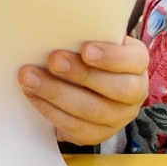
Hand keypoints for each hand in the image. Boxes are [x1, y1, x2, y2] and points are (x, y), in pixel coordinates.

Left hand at [18, 36, 148, 144]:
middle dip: (81, 75)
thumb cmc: (88, 55)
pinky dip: (51, 110)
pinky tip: (33, 95)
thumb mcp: (94, 40)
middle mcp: (135, 93)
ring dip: (57, 93)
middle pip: (116, 89)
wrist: (85, 86)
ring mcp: (118, 118)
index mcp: (137, 63)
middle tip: (53, 61)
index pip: (134, 60)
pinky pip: (76, 127)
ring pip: (92, 111)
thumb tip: (60, 30)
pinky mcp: (98, 134)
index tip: (85, 49)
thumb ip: (85, 36)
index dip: (111, 57)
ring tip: (30, 78)